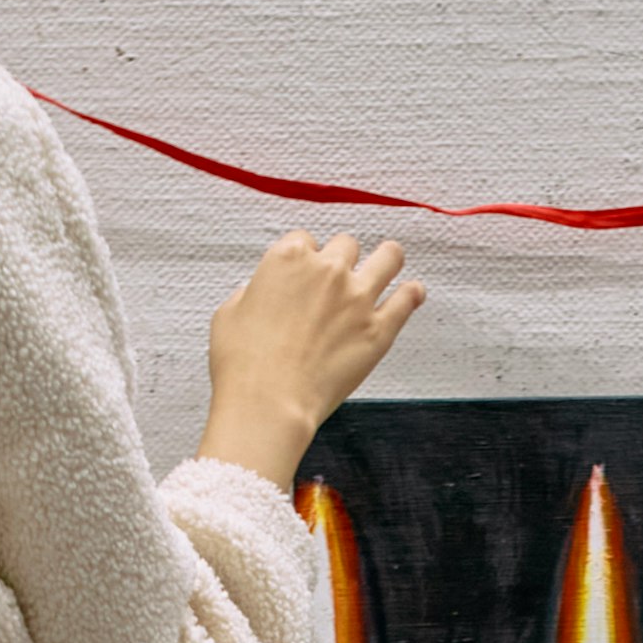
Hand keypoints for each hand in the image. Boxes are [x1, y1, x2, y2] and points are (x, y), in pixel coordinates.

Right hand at [199, 232, 424, 484]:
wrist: (268, 403)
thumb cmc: (244, 365)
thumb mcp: (229, 314)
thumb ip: (253, 293)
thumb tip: (260, 293)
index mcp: (289, 258)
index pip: (305, 239)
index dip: (307, 256)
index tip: (307, 271)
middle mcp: (327, 270)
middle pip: (346, 245)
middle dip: (343, 259)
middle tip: (340, 278)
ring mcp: (358, 298)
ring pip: (388, 257)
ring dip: (388, 258)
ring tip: (389, 262)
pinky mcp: (379, 330)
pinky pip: (407, 299)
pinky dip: (412, 294)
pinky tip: (413, 293)